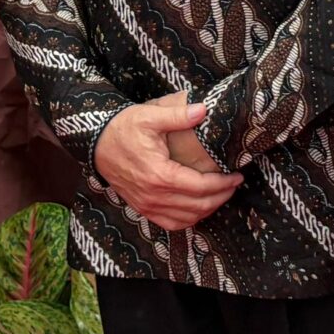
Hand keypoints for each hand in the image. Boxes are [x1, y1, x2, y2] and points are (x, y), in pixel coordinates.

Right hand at [97, 95, 241, 232]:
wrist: (97, 143)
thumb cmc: (123, 128)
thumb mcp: (150, 116)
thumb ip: (178, 115)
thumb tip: (205, 110)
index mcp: (159, 175)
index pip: (200, 187)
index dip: (223, 184)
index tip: (237, 176)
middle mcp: (154, 196)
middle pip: (197, 206)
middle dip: (221, 197)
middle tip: (234, 185)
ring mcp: (147, 205)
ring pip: (186, 218)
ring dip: (207, 209)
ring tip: (220, 194)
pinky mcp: (142, 208)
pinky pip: (171, 223)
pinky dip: (189, 219)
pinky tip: (198, 208)